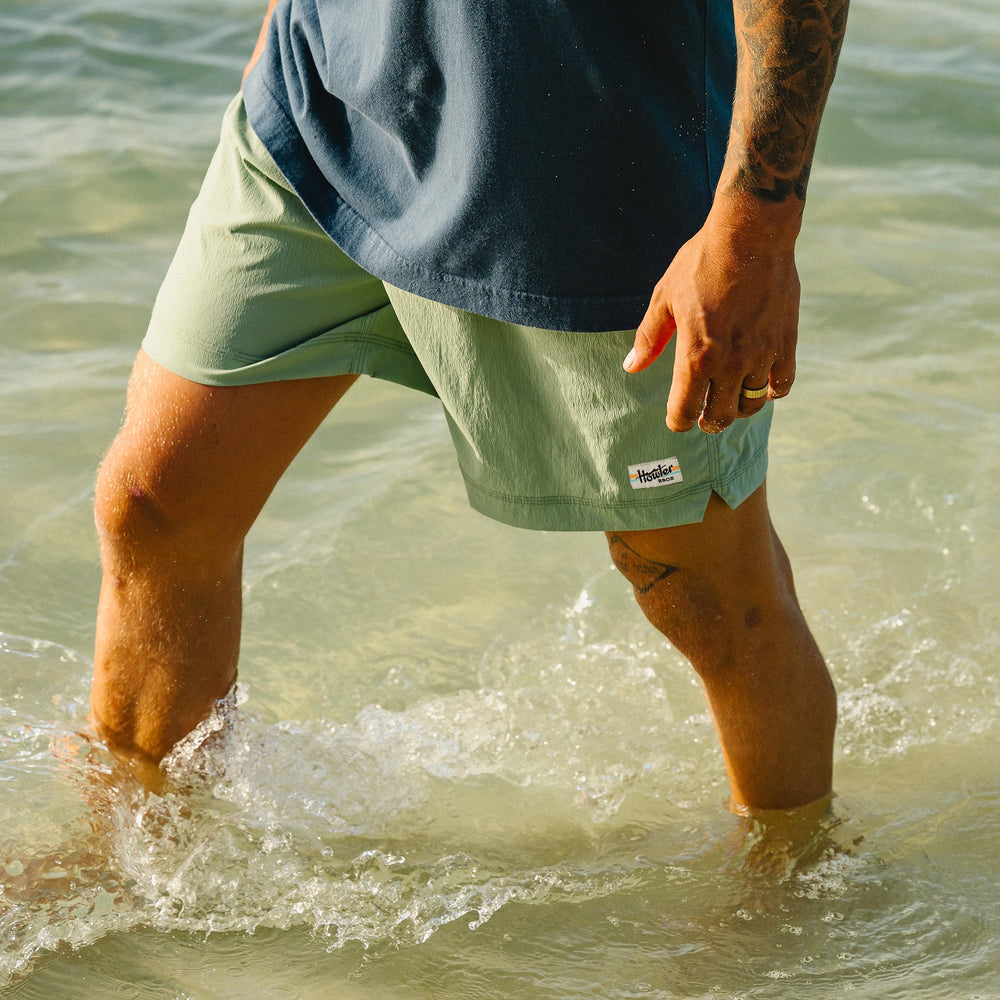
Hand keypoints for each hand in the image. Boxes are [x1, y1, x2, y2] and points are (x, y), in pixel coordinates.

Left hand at [623, 209, 800, 433]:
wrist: (751, 233)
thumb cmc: (701, 263)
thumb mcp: (664, 298)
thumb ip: (649, 338)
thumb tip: (631, 367)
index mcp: (696, 356)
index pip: (685, 411)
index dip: (678, 421)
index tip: (677, 420)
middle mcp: (730, 363)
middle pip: (720, 416)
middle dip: (708, 422)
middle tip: (703, 416)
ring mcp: (761, 354)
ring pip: (751, 404)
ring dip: (738, 408)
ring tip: (729, 400)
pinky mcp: (785, 342)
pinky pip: (781, 383)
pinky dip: (770, 391)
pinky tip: (760, 386)